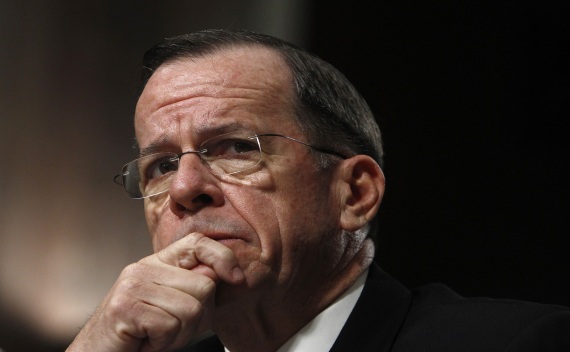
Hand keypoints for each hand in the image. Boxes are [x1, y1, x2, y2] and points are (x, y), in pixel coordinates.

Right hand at [66, 233, 243, 351]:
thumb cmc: (140, 335)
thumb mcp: (174, 307)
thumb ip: (195, 289)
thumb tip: (221, 273)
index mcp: (158, 264)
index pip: (197, 242)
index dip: (222, 257)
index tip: (237, 278)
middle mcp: (144, 268)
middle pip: (203, 285)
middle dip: (197, 318)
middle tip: (173, 329)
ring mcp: (132, 286)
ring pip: (191, 308)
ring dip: (179, 334)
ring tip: (157, 336)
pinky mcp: (125, 307)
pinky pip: (169, 325)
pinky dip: (163, 342)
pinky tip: (147, 342)